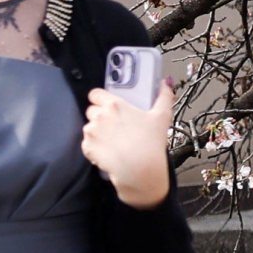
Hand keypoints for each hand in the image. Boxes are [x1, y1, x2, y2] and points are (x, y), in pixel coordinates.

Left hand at [82, 85, 174, 208]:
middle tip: (115, 126)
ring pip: (89, 127)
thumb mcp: (162, 116)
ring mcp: (91, 132)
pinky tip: (109, 151)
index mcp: (114, 105)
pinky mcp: (87, 147)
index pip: (95, 94)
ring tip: (114, 141)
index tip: (107, 105)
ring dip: (98, 132)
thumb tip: (165, 83)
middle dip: (100, 116)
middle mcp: (99, 116)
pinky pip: (87, 144)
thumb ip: (164, 96)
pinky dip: (95, 147)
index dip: (100, 98)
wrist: (139, 169)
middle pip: (91, 110)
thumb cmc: (150, 143)